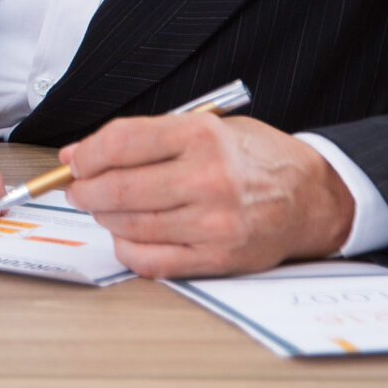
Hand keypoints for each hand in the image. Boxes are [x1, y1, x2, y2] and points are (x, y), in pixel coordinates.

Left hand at [61, 112, 354, 276]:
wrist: (313, 197)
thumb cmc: (256, 158)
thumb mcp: (207, 126)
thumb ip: (145, 137)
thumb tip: (80, 155)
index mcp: (202, 136)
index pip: (121, 143)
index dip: (86, 153)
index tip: (74, 160)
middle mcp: (208, 179)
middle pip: (118, 188)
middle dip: (85, 189)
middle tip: (79, 188)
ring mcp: (214, 223)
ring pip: (130, 225)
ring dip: (104, 217)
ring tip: (104, 208)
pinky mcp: (219, 258)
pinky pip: (152, 260)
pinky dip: (127, 249)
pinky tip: (126, 236)